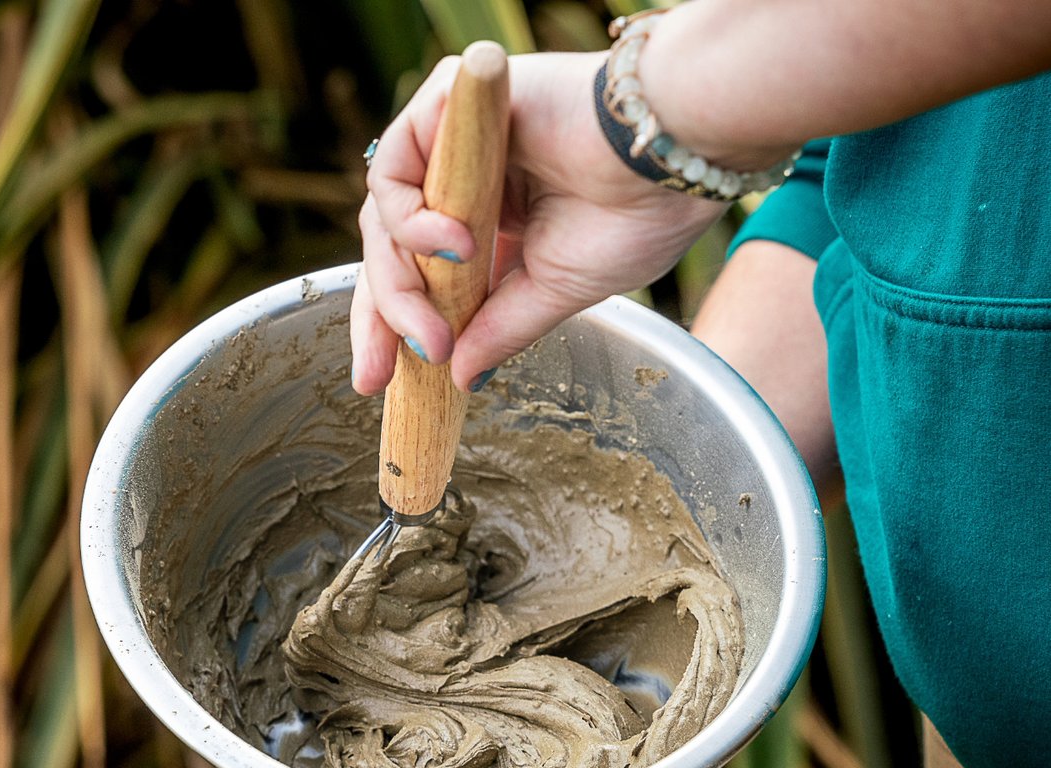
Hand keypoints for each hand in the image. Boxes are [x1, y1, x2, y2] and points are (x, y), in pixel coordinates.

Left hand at [351, 50, 724, 396]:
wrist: (671, 157)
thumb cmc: (640, 213)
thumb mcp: (556, 291)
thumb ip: (500, 327)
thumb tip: (461, 377)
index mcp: (490, 222)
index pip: (419, 276)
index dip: (393, 328)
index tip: (379, 382)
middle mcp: (466, 179)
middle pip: (391, 250)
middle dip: (381, 316)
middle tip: (379, 372)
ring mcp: (454, 141)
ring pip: (386, 219)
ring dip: (400, 284)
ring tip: (433, 330)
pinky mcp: (447, 103)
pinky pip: (394, 167)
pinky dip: (411, 218)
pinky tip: (454, 248)